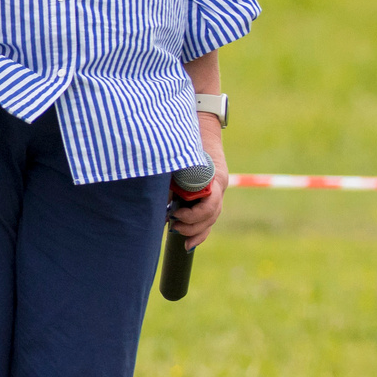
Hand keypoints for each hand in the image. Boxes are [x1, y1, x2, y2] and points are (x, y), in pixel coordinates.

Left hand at [172, 122, 227, 249]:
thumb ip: (170, 179)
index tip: (174, 213)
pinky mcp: (211, 198)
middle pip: (212, 215)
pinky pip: (209, 220)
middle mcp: (219, 187)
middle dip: (192, 225)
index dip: (194, 214)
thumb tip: (157, 202)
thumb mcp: (177, 161)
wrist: (201, 131)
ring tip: (177, 234)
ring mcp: (217, 194)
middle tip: (173, 225)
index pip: (211, 204)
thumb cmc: (186, 145)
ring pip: (211, 219)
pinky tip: (187, 244)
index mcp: (214, 177)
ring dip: (194, 231)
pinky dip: (199, 233)